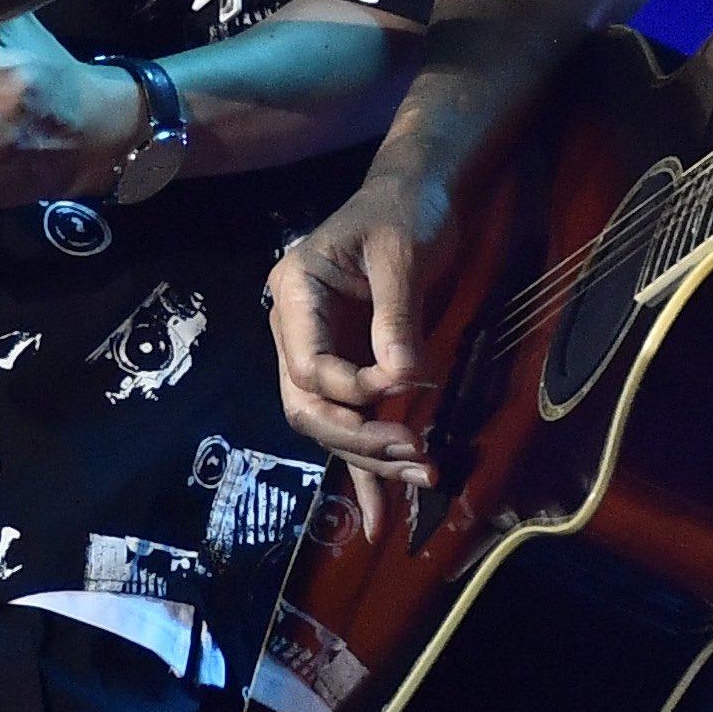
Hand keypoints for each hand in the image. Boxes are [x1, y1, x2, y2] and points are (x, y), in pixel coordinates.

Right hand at [271, 157, 455, 493]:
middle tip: (416, 457)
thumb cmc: (405, 211)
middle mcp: (296, 332)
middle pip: (309, 409)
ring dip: (371, 462)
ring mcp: (320, 354)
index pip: (311, 368)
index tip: (409, 384)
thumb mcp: (402, 254)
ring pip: (330, 427)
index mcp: (294, 295)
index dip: (357, 390)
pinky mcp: (350, 370)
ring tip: (418, 489)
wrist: (418, 195)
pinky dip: (368, 468)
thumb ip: (397, 316)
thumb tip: (403, 380)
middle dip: (359, 440)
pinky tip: (380, 516)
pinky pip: (352, 425)